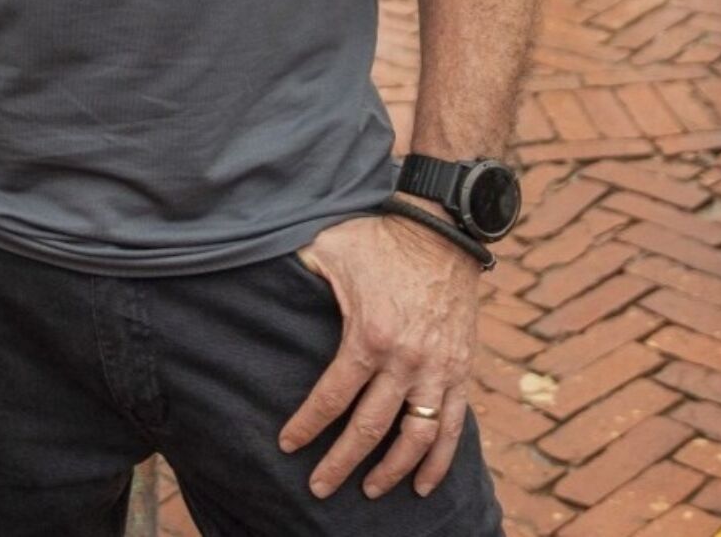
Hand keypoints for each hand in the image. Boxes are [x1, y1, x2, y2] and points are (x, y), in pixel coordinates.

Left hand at [279, 212, 481, 500]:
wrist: (442, 230)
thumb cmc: (380, 237)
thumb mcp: (331, 247)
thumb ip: (299, 267)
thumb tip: (260, 274)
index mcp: (369, 335)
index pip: (331, 397)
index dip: (307, 425)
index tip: (288, 445)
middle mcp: (405, 361)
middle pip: (369, 429)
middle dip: (341, 463)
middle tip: (319, 488)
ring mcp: (437, 370)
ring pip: (414, 439)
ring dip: (391, 471)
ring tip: (370, 491)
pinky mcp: (460, 371)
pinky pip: (452, 427)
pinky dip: (439, 461)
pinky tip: (422, 485)